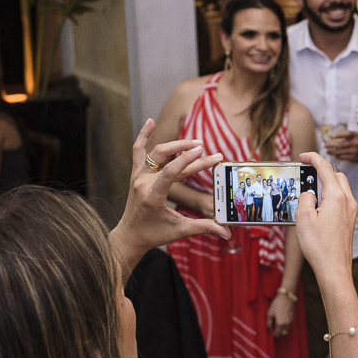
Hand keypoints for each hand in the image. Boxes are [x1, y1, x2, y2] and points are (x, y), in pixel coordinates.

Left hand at [110, 119, 228, 271]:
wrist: (130, 235)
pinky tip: (150, 122)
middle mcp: (142, 183)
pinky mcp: (136, 174)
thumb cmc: (154, 234)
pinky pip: (137, 151)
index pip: (171, 172)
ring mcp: (137, 176)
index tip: (204, 151)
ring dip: (175, 144)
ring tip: (195, 142)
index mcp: (153, 196)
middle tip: (207, 150)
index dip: (188, 160)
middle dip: (188, 151)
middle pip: (165, 157)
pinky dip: (143, 135)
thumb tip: (227, 233)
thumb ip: (204, 227)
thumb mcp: (180, 231)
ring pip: (154, 151)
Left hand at [267, 294, 294, 335]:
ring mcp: (291, 321)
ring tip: (278, 327)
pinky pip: (290, 326)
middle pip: (283, 334)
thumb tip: (269, 330)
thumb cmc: (277, 304)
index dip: (273, 334)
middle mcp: (286, 324)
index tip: (271, 332)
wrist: (286, 297)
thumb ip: (269, 323)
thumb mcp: (269, 313)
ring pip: (287, 331)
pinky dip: (286, 327)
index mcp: (280, 323)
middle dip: (279, 334)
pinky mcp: (293, 318)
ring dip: (283, 331)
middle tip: (274, 330)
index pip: (277, 334)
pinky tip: (282, 322)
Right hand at [294, 151, 357, 284]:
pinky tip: (319, 206)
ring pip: (342, 188)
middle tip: (307, 172)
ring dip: (328, 183)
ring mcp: (352, 211)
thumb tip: (310, 194)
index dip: (314, 158)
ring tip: (311, 190)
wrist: (334, 269)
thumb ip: (305, 198)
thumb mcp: (303, 218)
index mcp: (337, 197)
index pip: (326, 168)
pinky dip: (332, 196)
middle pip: (337, 175)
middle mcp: (348, 201)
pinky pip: (342, 200)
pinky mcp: (351, 221)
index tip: (303, 156)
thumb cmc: (318, 246)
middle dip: (323, 170)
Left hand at [325, 130, 357, 162]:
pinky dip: (337, 156)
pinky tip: (334, 155)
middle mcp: (356, 143)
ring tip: (327, 151)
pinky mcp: (354, 158)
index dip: (339, 135)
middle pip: (341, 144)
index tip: (332, 136)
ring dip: (332, 152)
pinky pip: (343, 157)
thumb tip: (332, 136)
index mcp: (355, 136)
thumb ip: (345, 134)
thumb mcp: (354, 135)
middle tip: (325, 145)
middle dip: (331, 145)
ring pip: (341, 152)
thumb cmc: (357, 141)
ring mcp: (355, 151)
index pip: (347, 134)